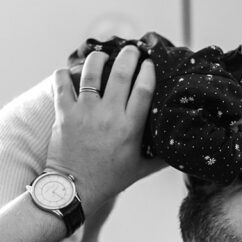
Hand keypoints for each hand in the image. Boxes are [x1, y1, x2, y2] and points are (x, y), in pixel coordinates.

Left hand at [45, 46, 163, 213]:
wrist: (74, 191)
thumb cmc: (109, 180)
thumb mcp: (140, 169)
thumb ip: (161, 159)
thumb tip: (180, 151)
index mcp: (130, 128)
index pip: (144, 89)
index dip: (148, 71)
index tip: (150, 64)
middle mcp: (109, 116)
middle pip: (121, 74)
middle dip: (128, 56)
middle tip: (131, 50)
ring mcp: (85, 113)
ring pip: (92, 73)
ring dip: (98, 59)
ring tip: (101, 55)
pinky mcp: (65, 114)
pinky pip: (62, 85)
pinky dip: (63, 75)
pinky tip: (67, 71)